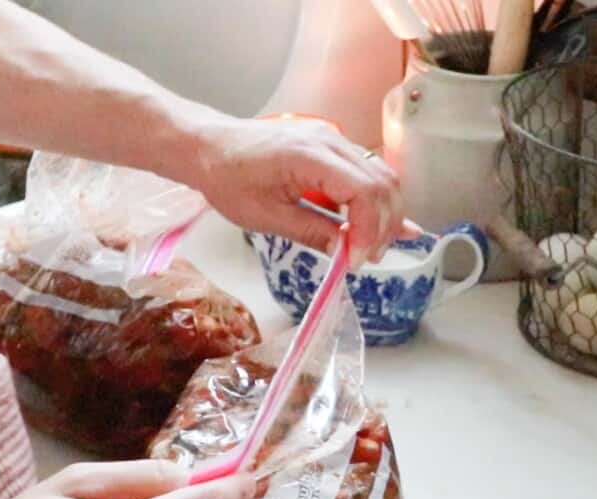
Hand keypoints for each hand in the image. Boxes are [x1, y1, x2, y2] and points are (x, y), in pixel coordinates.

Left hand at [192, 116, 419, 266]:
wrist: (211, 147)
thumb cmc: (229, 179)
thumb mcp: (267, 217)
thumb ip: (312, 233)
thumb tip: (348, 252)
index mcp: (309, 156)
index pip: (364, 192)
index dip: (368, 231)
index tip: (355, 261)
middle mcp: (330, 141)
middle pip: (382, 184)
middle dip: (383, 226)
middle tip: (366, 259)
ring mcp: (335, 139)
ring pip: (382, 177)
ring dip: (385, 214)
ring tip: (370, 247)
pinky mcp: (334, 146)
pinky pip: (369, 173)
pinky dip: (378, 201)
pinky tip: (381, 226)